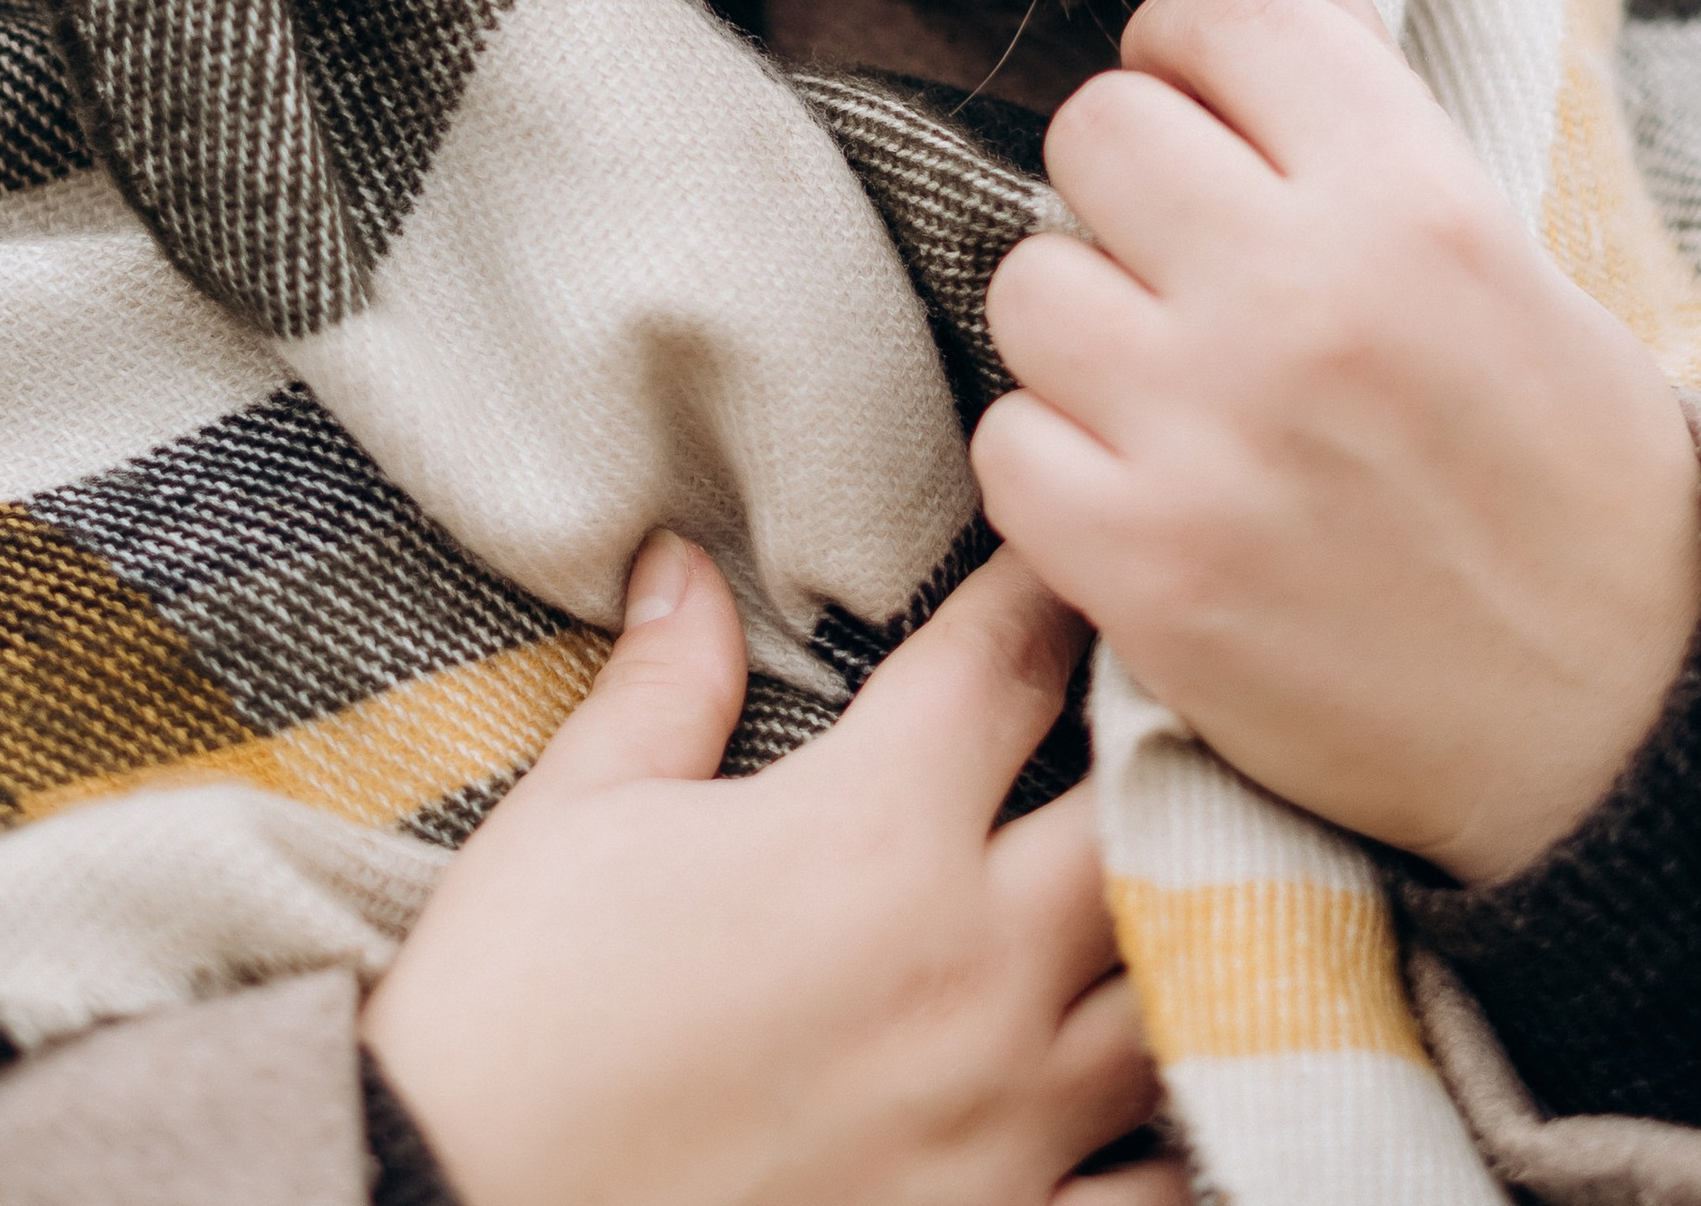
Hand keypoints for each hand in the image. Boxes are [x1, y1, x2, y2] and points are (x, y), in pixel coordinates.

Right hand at [362, 536, 1183, 1205]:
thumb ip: (666, 682)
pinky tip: (1157, 1080)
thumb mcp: (575, 814)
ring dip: (1186, 924)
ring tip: (1177, 879)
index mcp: (869, 832)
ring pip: (1175, 993)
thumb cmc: (515, 1011)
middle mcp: (970, 965)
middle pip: (1139, 818)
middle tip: (1152, 701)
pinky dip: (1170, 1124)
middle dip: (1148, 747)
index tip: (1063, 558)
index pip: (1003, 667)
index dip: (1040, 593)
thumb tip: (685, 564)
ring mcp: (1002, 1117)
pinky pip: (1155, 1184)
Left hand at [971, 0, 1700, 884]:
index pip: (1219, 17)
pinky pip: (1003, 438)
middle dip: (1124, 184)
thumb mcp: (1500, 252)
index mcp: (1408, 198)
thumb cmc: (1555, 465)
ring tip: (1168, 383)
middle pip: (1092, 130)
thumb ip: (1370, 91)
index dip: (1190, 48)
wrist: (1617, 725)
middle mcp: (1301, 297)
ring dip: (1081, 328)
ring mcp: (1208, 434)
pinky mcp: (1140, 566)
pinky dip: (1052, 463)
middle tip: (1180, 254)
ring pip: (1026, 281)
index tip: (1205, 104)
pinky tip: (1137, 487)